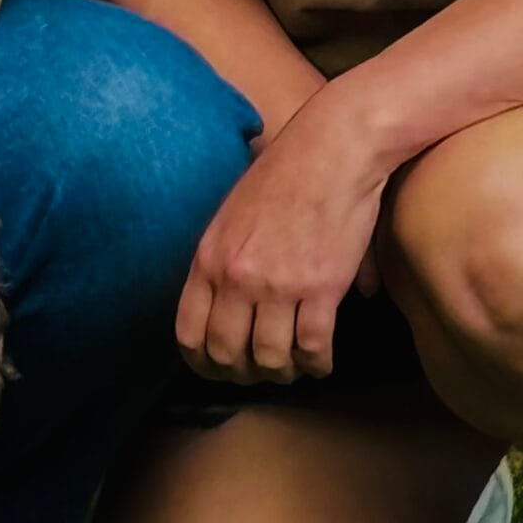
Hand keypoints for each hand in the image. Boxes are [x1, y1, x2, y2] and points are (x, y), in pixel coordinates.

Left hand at [177, 88, 393, 382]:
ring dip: (284, 373)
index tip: (219, 370)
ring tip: (295, 367)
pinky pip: (313, 348)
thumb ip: (223, 259)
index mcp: (209, 258)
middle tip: (261, 373)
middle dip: (244, 374)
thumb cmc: (285, 173)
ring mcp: (278, 285)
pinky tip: (321, 360)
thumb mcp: (231, 213)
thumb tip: (224, 301)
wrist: (333, 148)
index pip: (189, 333)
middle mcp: (237, 276)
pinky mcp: (321, 288)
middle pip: (227, 355)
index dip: (203, 363)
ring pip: (270, 360)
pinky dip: (317, 363)